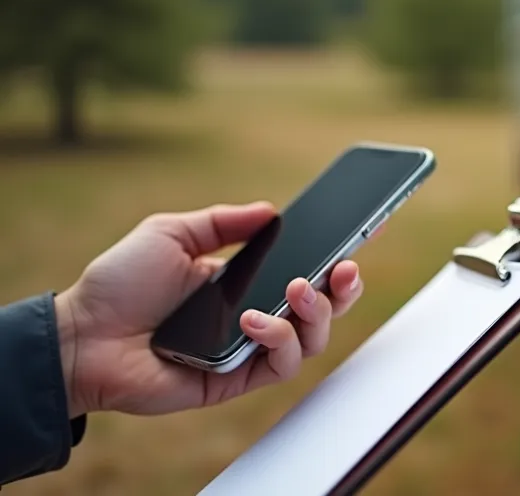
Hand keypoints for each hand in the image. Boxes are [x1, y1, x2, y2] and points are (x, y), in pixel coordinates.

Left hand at [53, 202, 364, 417]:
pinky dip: (278, 339)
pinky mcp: (237, 379)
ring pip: (313, 338)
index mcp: (245, 280)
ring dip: (316, 311)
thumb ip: (222, 221)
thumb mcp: (170, 233)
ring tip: (296, 289)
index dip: (340, 254)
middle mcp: (255, 316)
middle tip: (345, 267)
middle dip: (346, 287)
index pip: (307, 268)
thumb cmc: (118, 285)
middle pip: (325, 308)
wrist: (81, 335)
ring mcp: (249, 350)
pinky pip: (280, 365)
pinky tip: (254, 320)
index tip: (368, 231)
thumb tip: (269, 209)